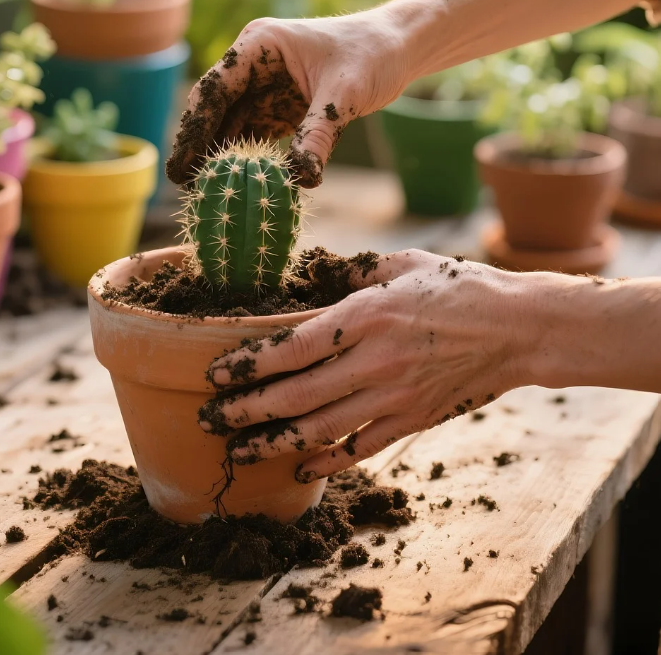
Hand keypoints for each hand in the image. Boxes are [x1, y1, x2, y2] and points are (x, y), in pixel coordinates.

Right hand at [165, 10, 411, 187]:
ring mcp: (262, 87)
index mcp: (259, 46)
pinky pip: (251, 135)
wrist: (397, 48)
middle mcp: (253, 65)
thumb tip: (302, 180)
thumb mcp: (345, 95)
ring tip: (203, 191)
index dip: (194, 126)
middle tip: (181, 183)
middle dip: (197, 144)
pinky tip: (233, 185)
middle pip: (213, 108)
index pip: (215, 88)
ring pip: (228, 125)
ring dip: (217, 155)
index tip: (182, 163)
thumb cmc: (372, 55)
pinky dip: (243, 159)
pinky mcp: (276, 107)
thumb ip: (319, 134)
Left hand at [198, 250, 557, 480]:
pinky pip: (362, 447)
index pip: (291, 348)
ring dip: (275, 442)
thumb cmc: (460, 287)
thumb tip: (313, 273)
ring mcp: (394, 396)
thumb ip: (352, 270)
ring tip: (240, 450)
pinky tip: (301, 466)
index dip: (247, 366)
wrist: (520, 328)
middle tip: (210, 420)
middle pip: (295, 395)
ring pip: (321, 429)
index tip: (215, 376)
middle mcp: (373, 361)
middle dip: (246, 411)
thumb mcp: (403, 263)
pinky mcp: (413, 418)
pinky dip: (328, 460)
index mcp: (365, 316)